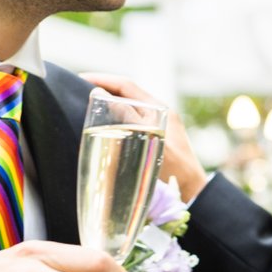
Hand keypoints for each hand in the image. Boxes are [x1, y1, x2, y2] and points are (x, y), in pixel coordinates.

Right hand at [81, 73, 209, 201]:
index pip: (127, 86)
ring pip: (128, 109)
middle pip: (127, 95)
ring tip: (85, 108)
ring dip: (108, 106)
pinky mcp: (154, 140)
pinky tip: (102, 130)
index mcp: (159, 109)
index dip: (103, 79)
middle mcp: (159, 114)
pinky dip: (115, 121)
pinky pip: (131, 123)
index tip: (81, 78)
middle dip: (103, 90)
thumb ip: (128, 119)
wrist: (193, 193)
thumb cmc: (175, 171)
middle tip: (78, 92)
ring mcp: (157, 127)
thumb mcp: (148, 142)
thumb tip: (100, 94)